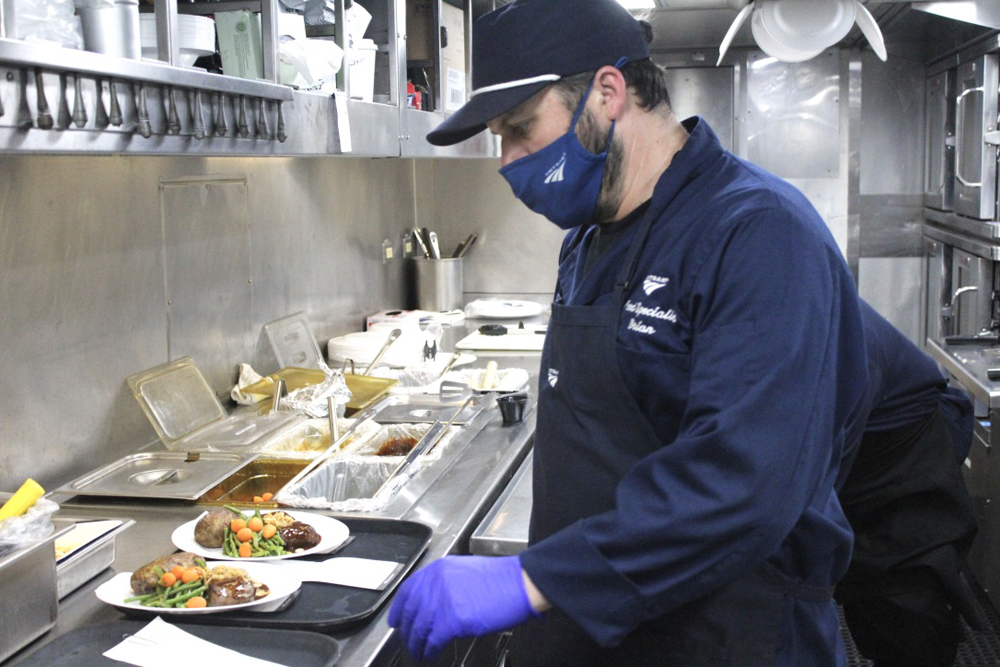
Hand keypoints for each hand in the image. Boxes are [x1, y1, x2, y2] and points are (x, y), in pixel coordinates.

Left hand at [388, 555, 540, 660]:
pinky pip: (433, 639)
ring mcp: (443, 601)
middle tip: (407, 641)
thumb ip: (444, 584)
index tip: (396, 620)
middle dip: (406, 630)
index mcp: (438, 570)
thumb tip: (432, 603)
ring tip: (417, 651)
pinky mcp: (453, 620)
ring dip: (416, 643)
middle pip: (411, 612)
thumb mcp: (464, 571)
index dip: (399, 609)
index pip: (408, 590)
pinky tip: (431, 653)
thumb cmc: (500, 579)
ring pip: (419, 628)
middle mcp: (436, 583)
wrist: (519, 584)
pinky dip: (429, 649)